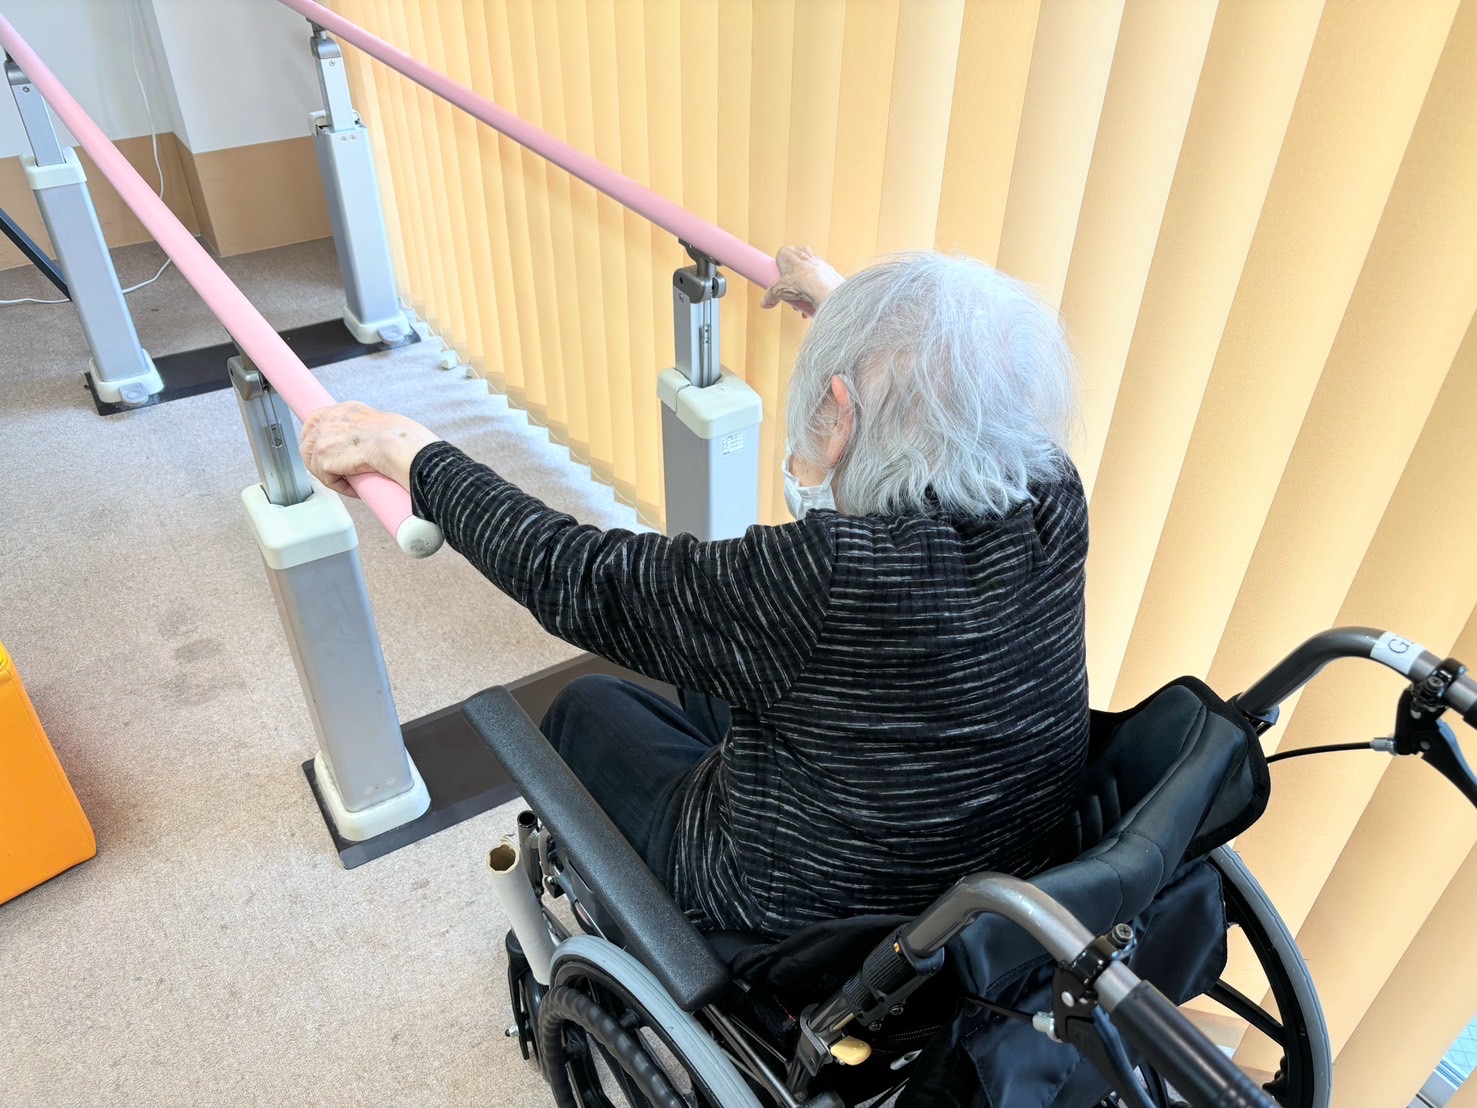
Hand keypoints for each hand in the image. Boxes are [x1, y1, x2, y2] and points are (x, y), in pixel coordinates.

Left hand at [299, 401, 440, 497]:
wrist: (399, 447)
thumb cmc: (403, 438)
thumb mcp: (382, 422)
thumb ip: (367, 428)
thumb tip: (371, 442)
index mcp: (346, 410)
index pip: (317, 419)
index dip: (315, 436)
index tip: (322, 448)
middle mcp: (331, 420)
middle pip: (307, 442)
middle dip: (317, 460)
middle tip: (334, 472)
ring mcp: (324, 439)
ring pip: (315, 464)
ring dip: (331, 476)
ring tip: (350, 483)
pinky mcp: (325, 460)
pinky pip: (327, 480)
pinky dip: (341, 487)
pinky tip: (355, 488)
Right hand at [761, 245, 843, 317]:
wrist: (824, 288)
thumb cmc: (801, 283)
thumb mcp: (778, 291)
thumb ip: (770, 296)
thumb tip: (766, 302)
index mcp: (787, 253)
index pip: (779, 260)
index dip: (778, 274)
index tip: (778, 283)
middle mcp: (802, 252)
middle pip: (793, 268)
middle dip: (792, 283)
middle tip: (789, 294)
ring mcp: (816, 259)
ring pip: (806, 274)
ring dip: (803, 289)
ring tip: (801, 301)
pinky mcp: (826, 268)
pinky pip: (817, 279)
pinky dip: (814, 290)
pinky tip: (811, 301)